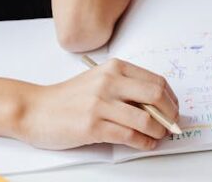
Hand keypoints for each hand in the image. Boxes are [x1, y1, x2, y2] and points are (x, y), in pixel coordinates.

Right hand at [18, 58, 178, 150]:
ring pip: (145, 118)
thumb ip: (126, 87)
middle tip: (173, 125)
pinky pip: (128, 135)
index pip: (156, 80)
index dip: (171, 98)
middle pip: (155, 95)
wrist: (37, 109)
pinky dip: (143, 142)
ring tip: (160, 136)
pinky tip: (146, 144)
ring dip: (159, 131)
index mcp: (115, 67)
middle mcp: (110, 81)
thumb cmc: (69, 97)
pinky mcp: (93, 125)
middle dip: (170, 113)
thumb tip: (157, 105)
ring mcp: (101, 103)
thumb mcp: (100, 81)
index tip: (175, 109)